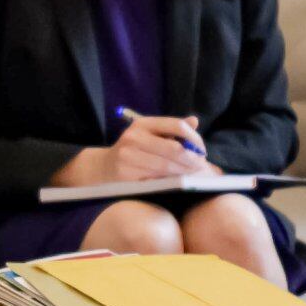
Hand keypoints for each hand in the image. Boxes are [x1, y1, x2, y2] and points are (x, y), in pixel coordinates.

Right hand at [57, 120, 207, 184]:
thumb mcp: (148, 135)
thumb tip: (194, 121)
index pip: (176, 125)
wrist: (102, 169)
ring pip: (167, 167)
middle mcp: (134, 138)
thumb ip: (171, 129)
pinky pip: (155, 180)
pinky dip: (170, 183)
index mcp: (142, 124)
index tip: (202, 150)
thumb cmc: (132, 151)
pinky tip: (178, 183)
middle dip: (192, 159)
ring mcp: (128, 157)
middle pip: (174, 148)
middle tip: (202, 167)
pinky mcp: (126, 176)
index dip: (194, 139)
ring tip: (194, 176)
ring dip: (185, 173)